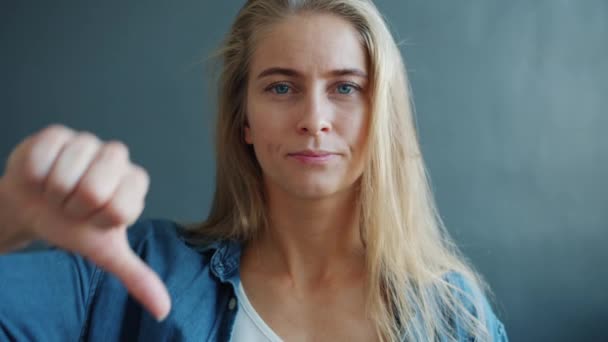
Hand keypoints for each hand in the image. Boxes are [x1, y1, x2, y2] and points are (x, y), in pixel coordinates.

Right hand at [0, 124, 170, 320]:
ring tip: (57, 192)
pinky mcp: (58, 133)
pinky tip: (42, 176)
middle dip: (74, 209)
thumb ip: (137, 276)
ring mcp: (88, 141)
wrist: (34, 208)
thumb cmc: (73, 226)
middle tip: (72, 207)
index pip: (120, 209)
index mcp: (135, 183)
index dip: (97, 222)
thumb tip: (163, 309)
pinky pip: (42, 158)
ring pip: (65, 176)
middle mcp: (118, 157)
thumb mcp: (105, 252)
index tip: (93, 220)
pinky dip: (35, 176)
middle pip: (95, 191)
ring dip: (53, 194)